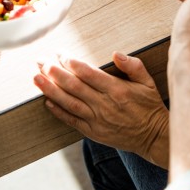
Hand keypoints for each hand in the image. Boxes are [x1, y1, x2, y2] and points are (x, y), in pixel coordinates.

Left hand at [34, 53, 169, 161]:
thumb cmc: (149, 106)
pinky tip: (46, 102)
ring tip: (36, 78)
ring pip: (69, 103)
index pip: (88, 73)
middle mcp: (104, 104)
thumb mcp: (148, 82)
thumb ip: (133, 66)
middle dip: (54, 72)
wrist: (153, 136)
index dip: (71, 62)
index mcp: (117, 89)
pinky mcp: (93, 132)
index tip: (60, 53)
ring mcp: (97, 120)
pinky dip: (58, 111)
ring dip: (50, 90)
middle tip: (41, 62)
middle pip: (74, 86)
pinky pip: (72, 120)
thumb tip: (116, 54)